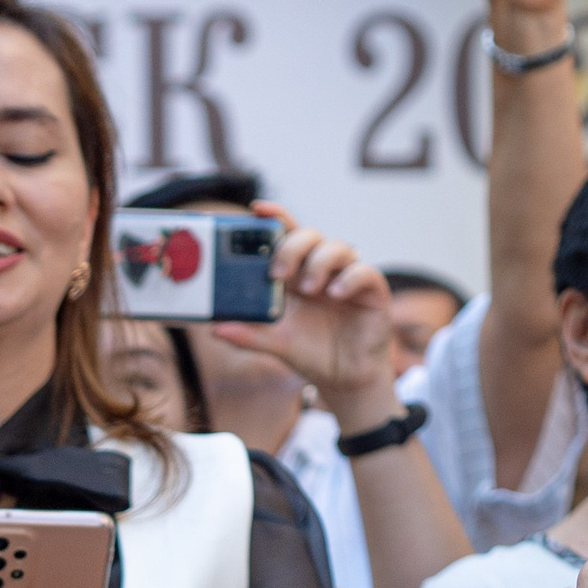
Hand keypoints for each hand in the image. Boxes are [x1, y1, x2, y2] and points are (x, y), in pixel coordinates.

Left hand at [213, 203, 396, 436]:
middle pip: (309, 234)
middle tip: (277, 273)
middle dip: (292, 246)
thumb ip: (248, 334)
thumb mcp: (274, 343)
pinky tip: (335, 293)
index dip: (274, 217)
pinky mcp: (371, 290)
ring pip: (338, 246)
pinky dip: (348, 278)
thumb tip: (215, 328)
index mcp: (294, 272)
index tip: (255, 209)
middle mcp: (321, 268)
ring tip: (310, 288)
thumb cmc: (309, 351)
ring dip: (319, 262)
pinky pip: (364, 271)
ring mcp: (347, 276)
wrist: (344, 378)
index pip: (284, 234)